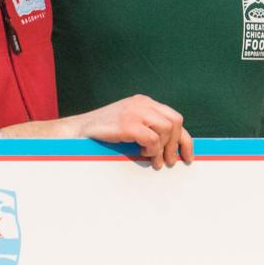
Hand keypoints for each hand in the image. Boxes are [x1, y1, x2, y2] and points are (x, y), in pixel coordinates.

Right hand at [72, 94, 192, 168]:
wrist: (77, 132)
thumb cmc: (104, 133)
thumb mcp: (130, 125)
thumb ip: (148, 128)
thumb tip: (171, 149)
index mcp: (144, 102)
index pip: (174, 118)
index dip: (184, 139)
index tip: (186, 157)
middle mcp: (142, 103)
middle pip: (175, 122)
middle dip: (175, 145)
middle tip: (168, 162)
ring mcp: (134, 111)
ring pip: (165, 129)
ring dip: (161, 149)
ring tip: (152, 160)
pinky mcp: (126, 124)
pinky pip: (151, 139)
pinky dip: (151, 150)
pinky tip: (141, 153)